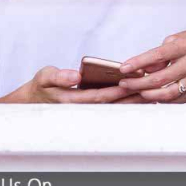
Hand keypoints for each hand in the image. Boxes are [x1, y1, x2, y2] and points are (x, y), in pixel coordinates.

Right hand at [20, 66, 147, 103]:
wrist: (34, 100)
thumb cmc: (42, 86)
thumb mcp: (45, 76)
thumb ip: (59, 76)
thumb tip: (76, 77)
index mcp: (73, 100)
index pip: (100, 96)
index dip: (117, 90)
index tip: (132, 84)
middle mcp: (83, 107)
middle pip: (111, 104)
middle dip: (130, 97)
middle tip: (150, 91)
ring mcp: (87, 109)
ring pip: (113, 107)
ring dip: (131, 102)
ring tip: (151, 94)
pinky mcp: (90, 107)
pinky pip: (110, 105)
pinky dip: (124, 101)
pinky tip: (139, 96)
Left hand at [118, 30, 185, 102]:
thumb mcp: (179, 38)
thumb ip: (161, 51)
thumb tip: (145, 68)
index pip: (159, 55)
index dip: (139, 62)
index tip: (124, 68)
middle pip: (161, 78)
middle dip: (139, 83)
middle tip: (125, 83)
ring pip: (168, 93)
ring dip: (148, 94)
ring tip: (136, 90)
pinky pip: (176, 100)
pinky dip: (161, 99)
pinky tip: (151, 95)